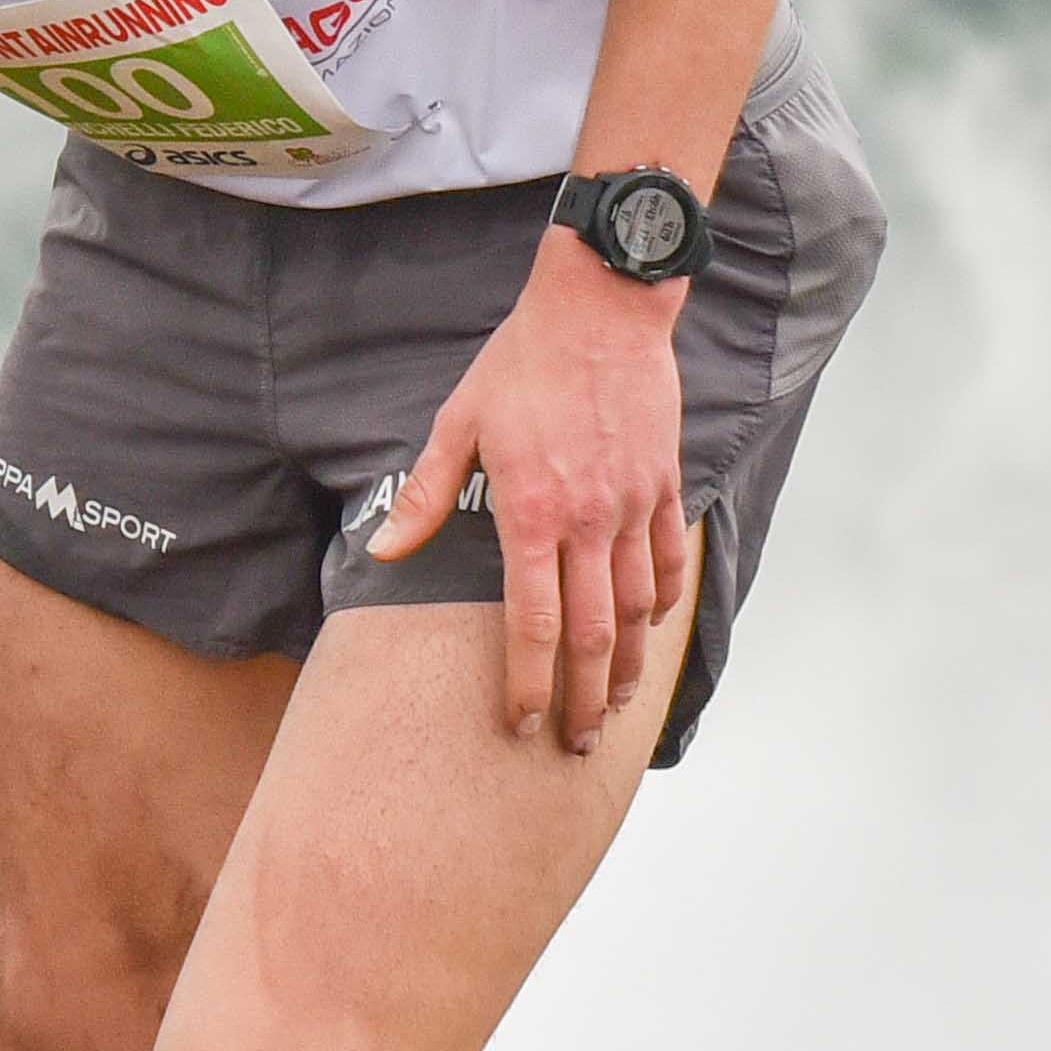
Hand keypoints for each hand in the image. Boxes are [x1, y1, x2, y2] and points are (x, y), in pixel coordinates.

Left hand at [369, 242, 689, 754]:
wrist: (601, 308)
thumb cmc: (522, 363)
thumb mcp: (458, 423)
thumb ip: (427, 496)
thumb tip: (384, 551)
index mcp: (531, 514)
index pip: (532, 622)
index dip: (528, 681)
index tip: (523, 721)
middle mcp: (588, 521)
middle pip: (594, 636)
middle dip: (585, 698)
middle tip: (576, 742)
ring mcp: (633, 506)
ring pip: (638, 610)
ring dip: (631, 667)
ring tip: (618, 707)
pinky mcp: (662, 486)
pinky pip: (667, 561)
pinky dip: (662, 605)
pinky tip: (652, 633)